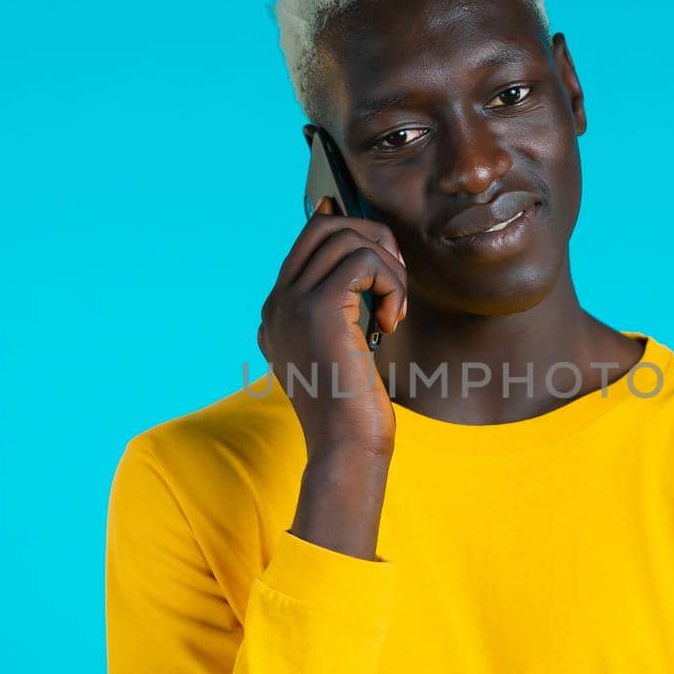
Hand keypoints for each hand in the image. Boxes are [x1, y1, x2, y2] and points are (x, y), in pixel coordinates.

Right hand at [258, 198, 407, 457]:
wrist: (345, 448)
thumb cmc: (354, 407)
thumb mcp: (343, 349)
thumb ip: (344, 308)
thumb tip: (369, 257)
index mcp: (277, 313)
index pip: (309, 241)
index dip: (356, 241)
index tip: (386, 274)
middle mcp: (276, 303)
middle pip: (323, 225)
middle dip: (373, 239)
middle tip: (396, 282)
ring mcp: (292, 303)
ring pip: (348, 239)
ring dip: (389, 268)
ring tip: (396, 311)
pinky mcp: (318, 309)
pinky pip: (364, 261)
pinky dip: (392, 284)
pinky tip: (392, 324)